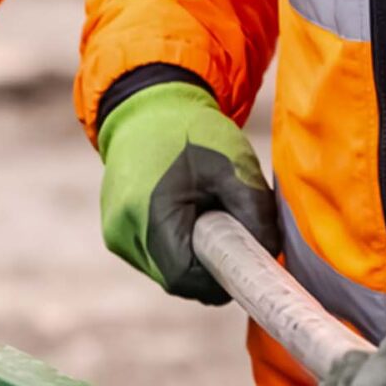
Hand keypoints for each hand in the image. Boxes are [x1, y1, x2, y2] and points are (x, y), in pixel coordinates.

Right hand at [98, 80, 278, 303]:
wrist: (146, 105)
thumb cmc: (189, 131)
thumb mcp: (233, 165)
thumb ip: (256, 214)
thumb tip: (269, 255)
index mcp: (150, 216)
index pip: (186, 278)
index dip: (220, 277)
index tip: (244, 259)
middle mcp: (123, 233)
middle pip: (176, 280)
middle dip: (210, 267)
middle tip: (234, 234)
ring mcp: (115, 234)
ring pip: (165, 270)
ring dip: (193, 256)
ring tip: (208, 217)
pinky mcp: (115, 232)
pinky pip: (153, 256)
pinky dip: (177, 246)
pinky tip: (188, 215)